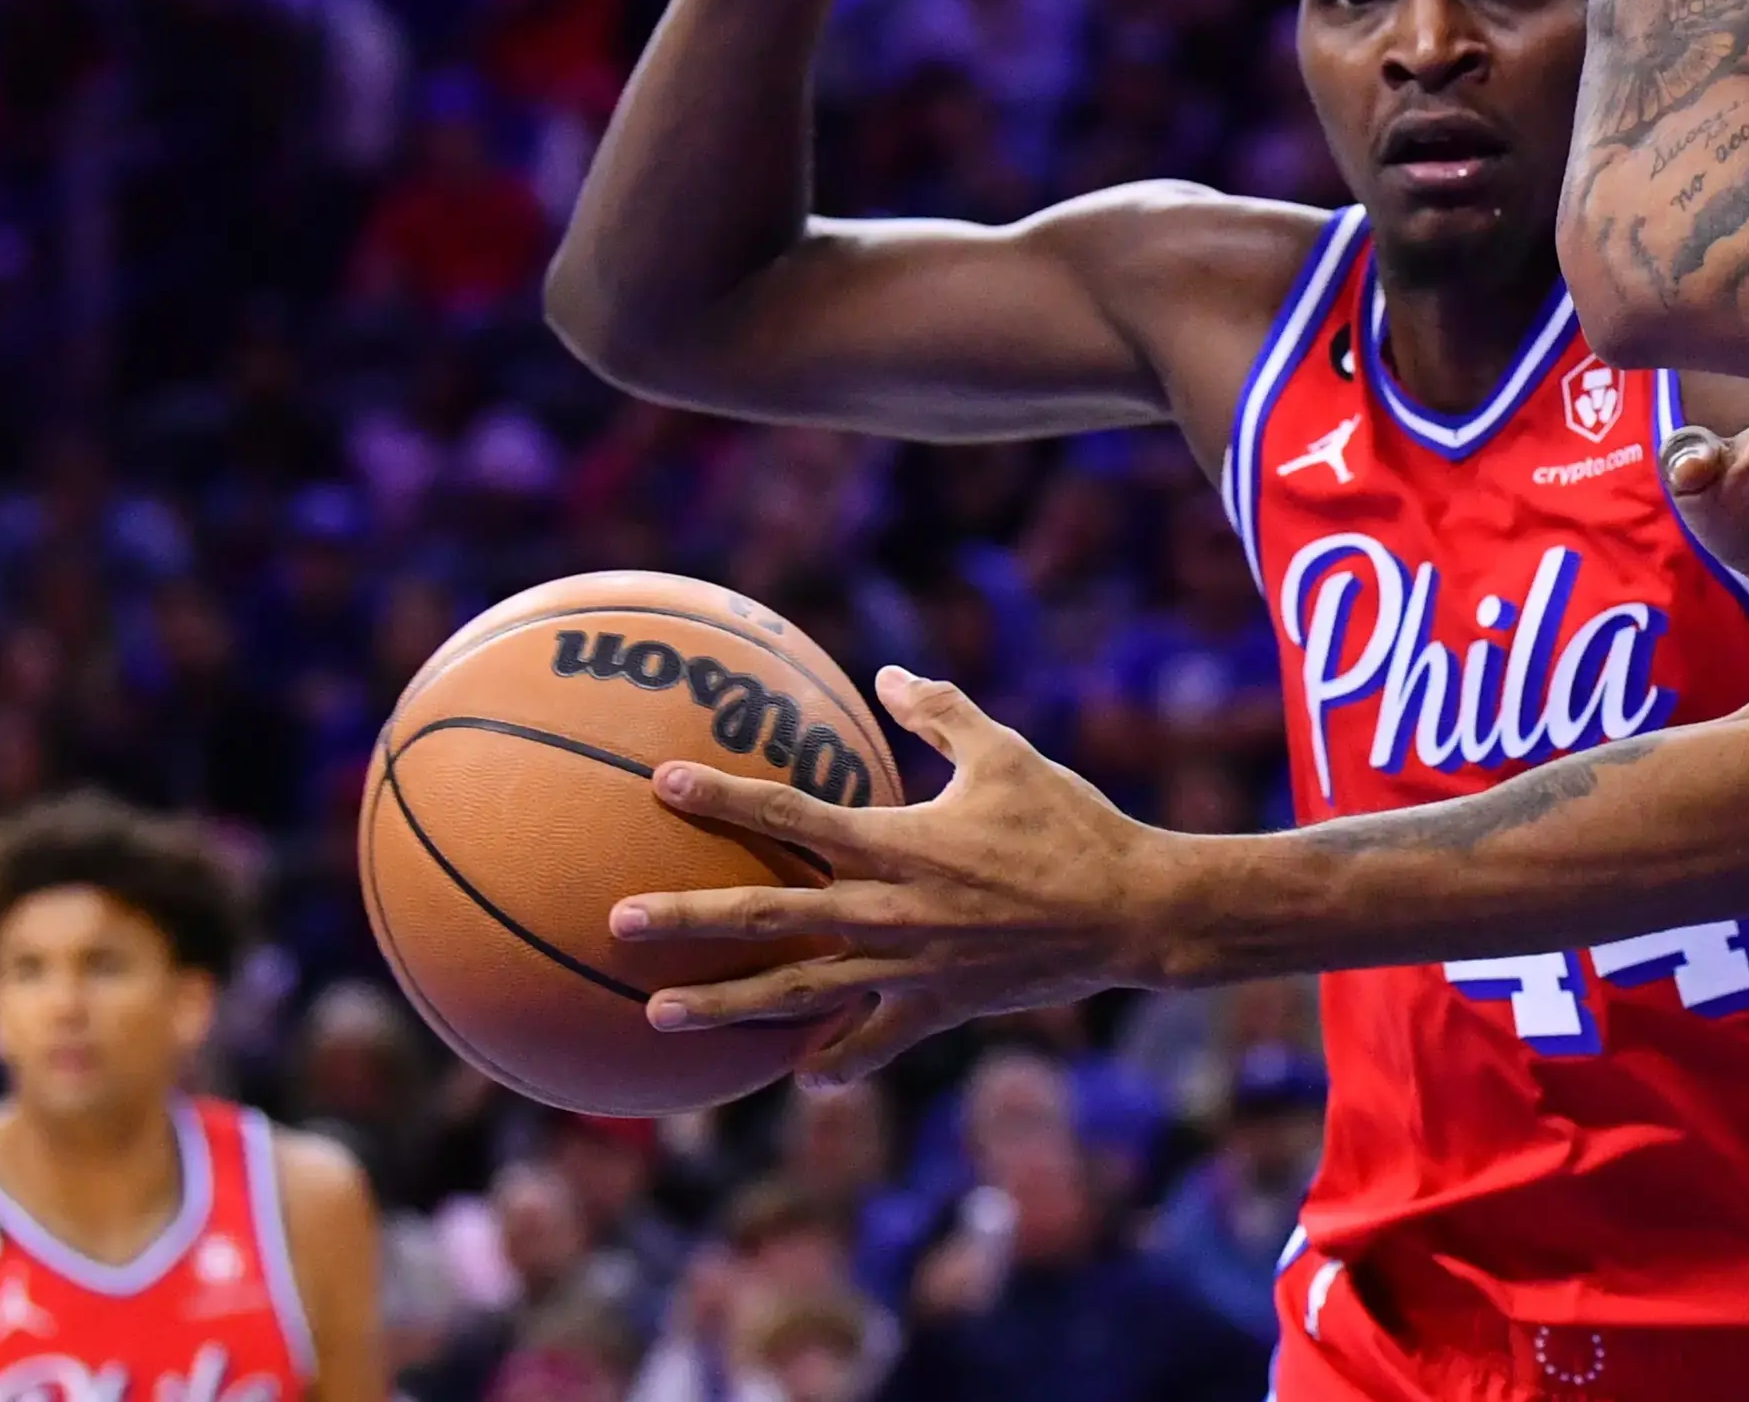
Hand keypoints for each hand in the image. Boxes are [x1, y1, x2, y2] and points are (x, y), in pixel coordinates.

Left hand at [609, 668, 1173, 1086]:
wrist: (1131, 911)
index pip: (793, 815)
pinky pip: (872, 1042)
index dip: (725, 797)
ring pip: (797, 992)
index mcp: (899, 842)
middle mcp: (889, 910)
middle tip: (617, 919)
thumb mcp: (1007, 754)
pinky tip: (796, 1075)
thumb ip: (941, 713)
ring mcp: (908, 967)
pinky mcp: (938, 1007)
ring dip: (725, 1004)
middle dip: (688, 917)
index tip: (662, 783)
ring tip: (657, 1012)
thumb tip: (888, 673)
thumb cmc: (1071, 823)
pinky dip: (833, 1060)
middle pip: (769, 914)